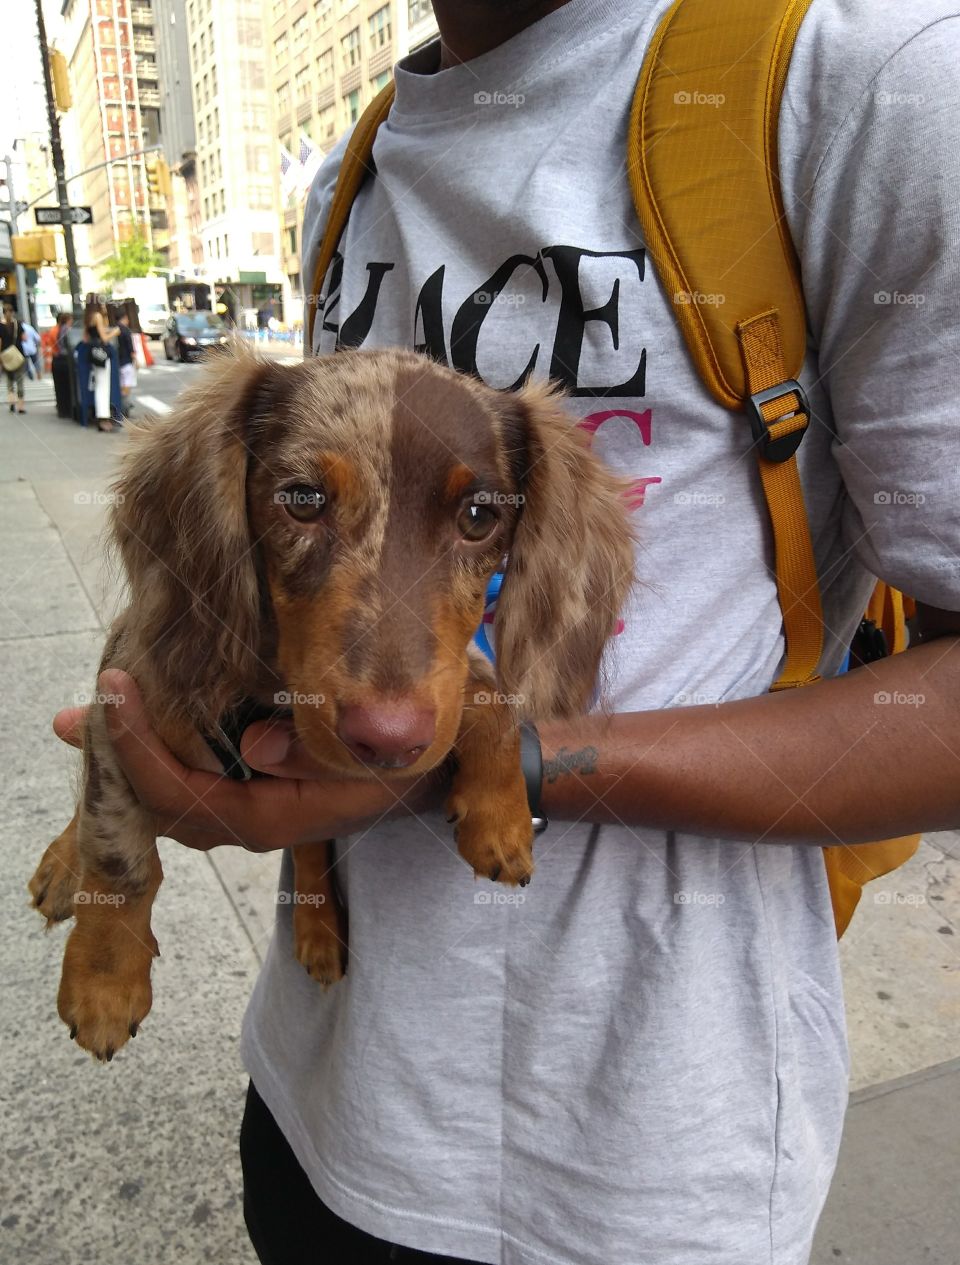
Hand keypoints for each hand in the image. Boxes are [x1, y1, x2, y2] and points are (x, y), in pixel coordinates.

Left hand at [52, 670, 439, 851]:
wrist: (440, 772)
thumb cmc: (410, 754)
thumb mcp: (375, 751)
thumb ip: (314, 756)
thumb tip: (249, 748)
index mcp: (277, 814)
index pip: (185, 792)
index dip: (140, 748)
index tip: (114, 692)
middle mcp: (256, 820)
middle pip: (164, 805)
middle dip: (117, 760)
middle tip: (72, 717)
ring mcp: (255, 810)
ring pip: (173, 798)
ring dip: (130, 760)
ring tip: (85, 721)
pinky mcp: (259, 791)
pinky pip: (191, 784)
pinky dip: (157, 757)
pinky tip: (137, 728)